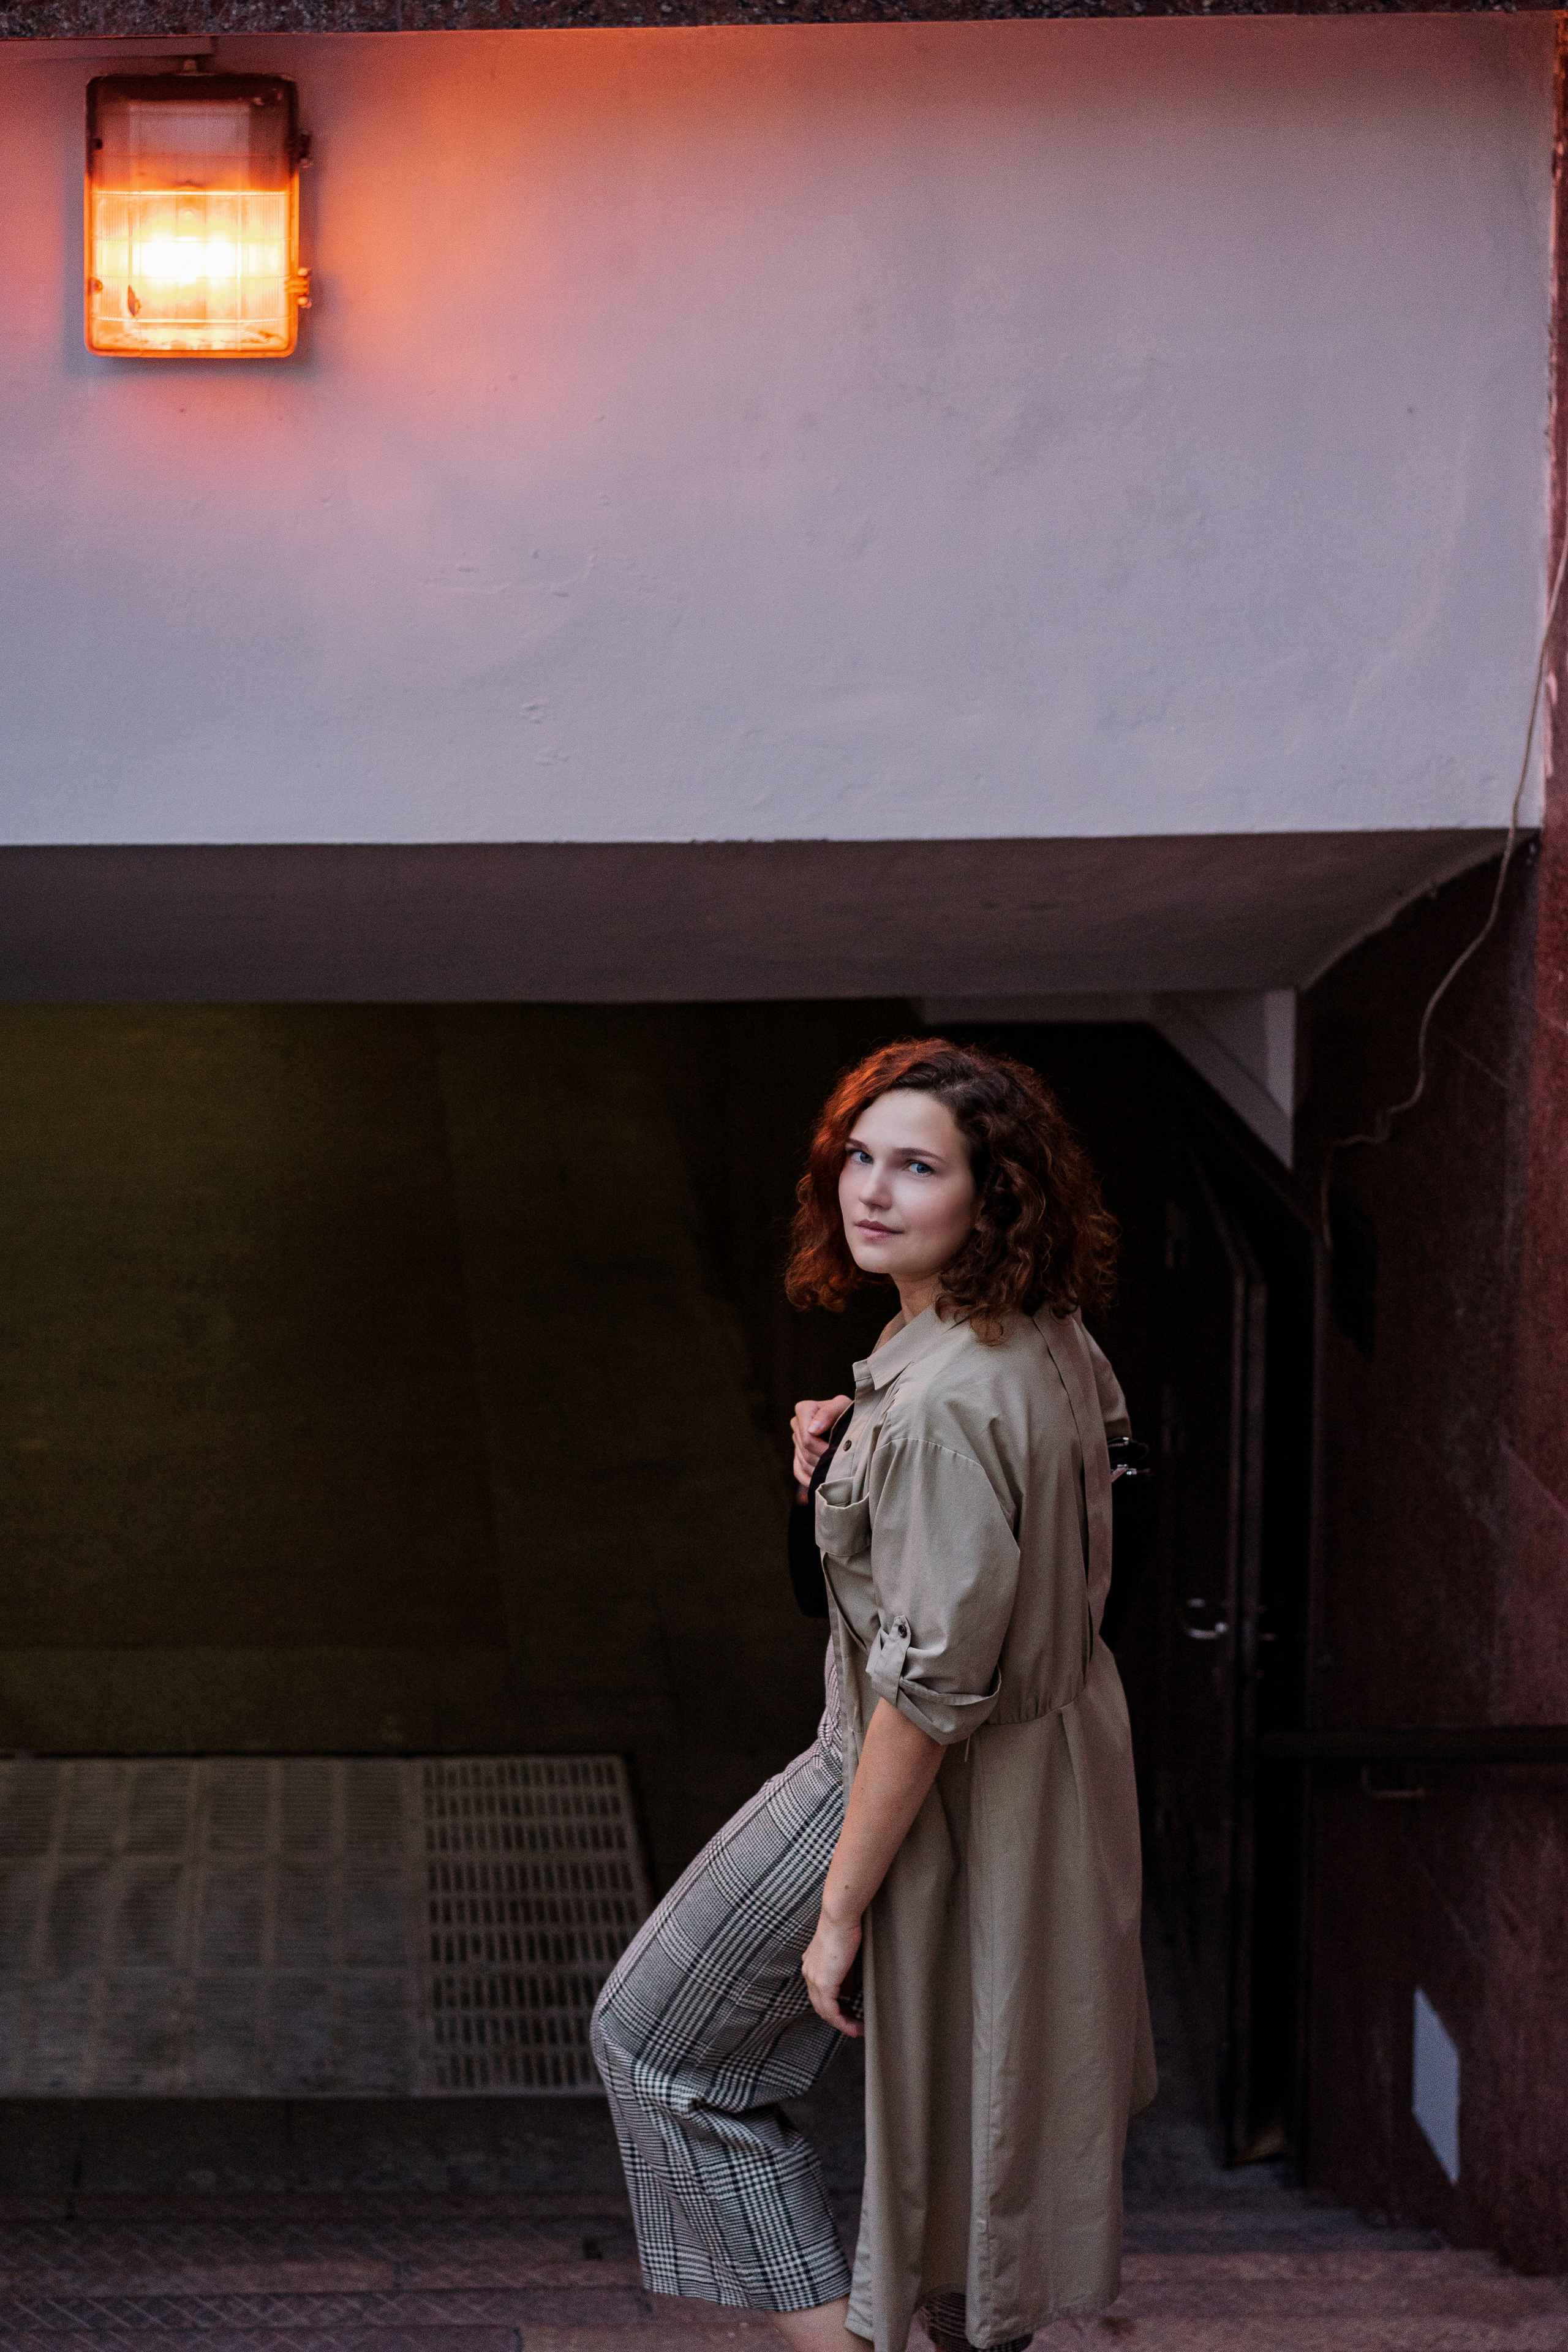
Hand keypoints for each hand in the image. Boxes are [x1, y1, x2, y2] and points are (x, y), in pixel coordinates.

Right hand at [791, 1395, 852, 1495]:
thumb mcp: (843, 1407)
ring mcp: (796, 1440)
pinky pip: (799, 1471)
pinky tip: (822, 1483)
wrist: (852, 1421)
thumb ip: (828, 1413)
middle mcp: (796, 1424)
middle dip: (824, 1460)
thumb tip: (812, 1430)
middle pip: (806, 1452)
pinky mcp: (798, 1454)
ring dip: (820, 1470)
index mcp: (804, 1410)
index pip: (807, 1438)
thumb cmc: (849, 1412)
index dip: (823, 1449)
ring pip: (804, 1463)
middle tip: (842, 1465)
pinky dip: (810, 1479)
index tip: (840, 1453)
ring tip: (837, 1472)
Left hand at [802, 1906, 862, 2036]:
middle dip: (839, 2018)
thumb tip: (848, 1991)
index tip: (850, 2012)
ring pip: (825, 2011)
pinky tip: (854, 2027)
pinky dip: (843, 2022)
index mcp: (812, 1965)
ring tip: (857, 2028)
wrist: (839, 1918)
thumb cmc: (845, 1928)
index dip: (834, 2006)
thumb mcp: (844, 1955)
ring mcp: (813, 1979)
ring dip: (842, 2022)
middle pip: (821, 2005)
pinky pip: (831, 2011)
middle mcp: (809, 1973)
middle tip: (855, 2025)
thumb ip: (844, 1974)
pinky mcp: (823, 1983)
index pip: (820, 1993)